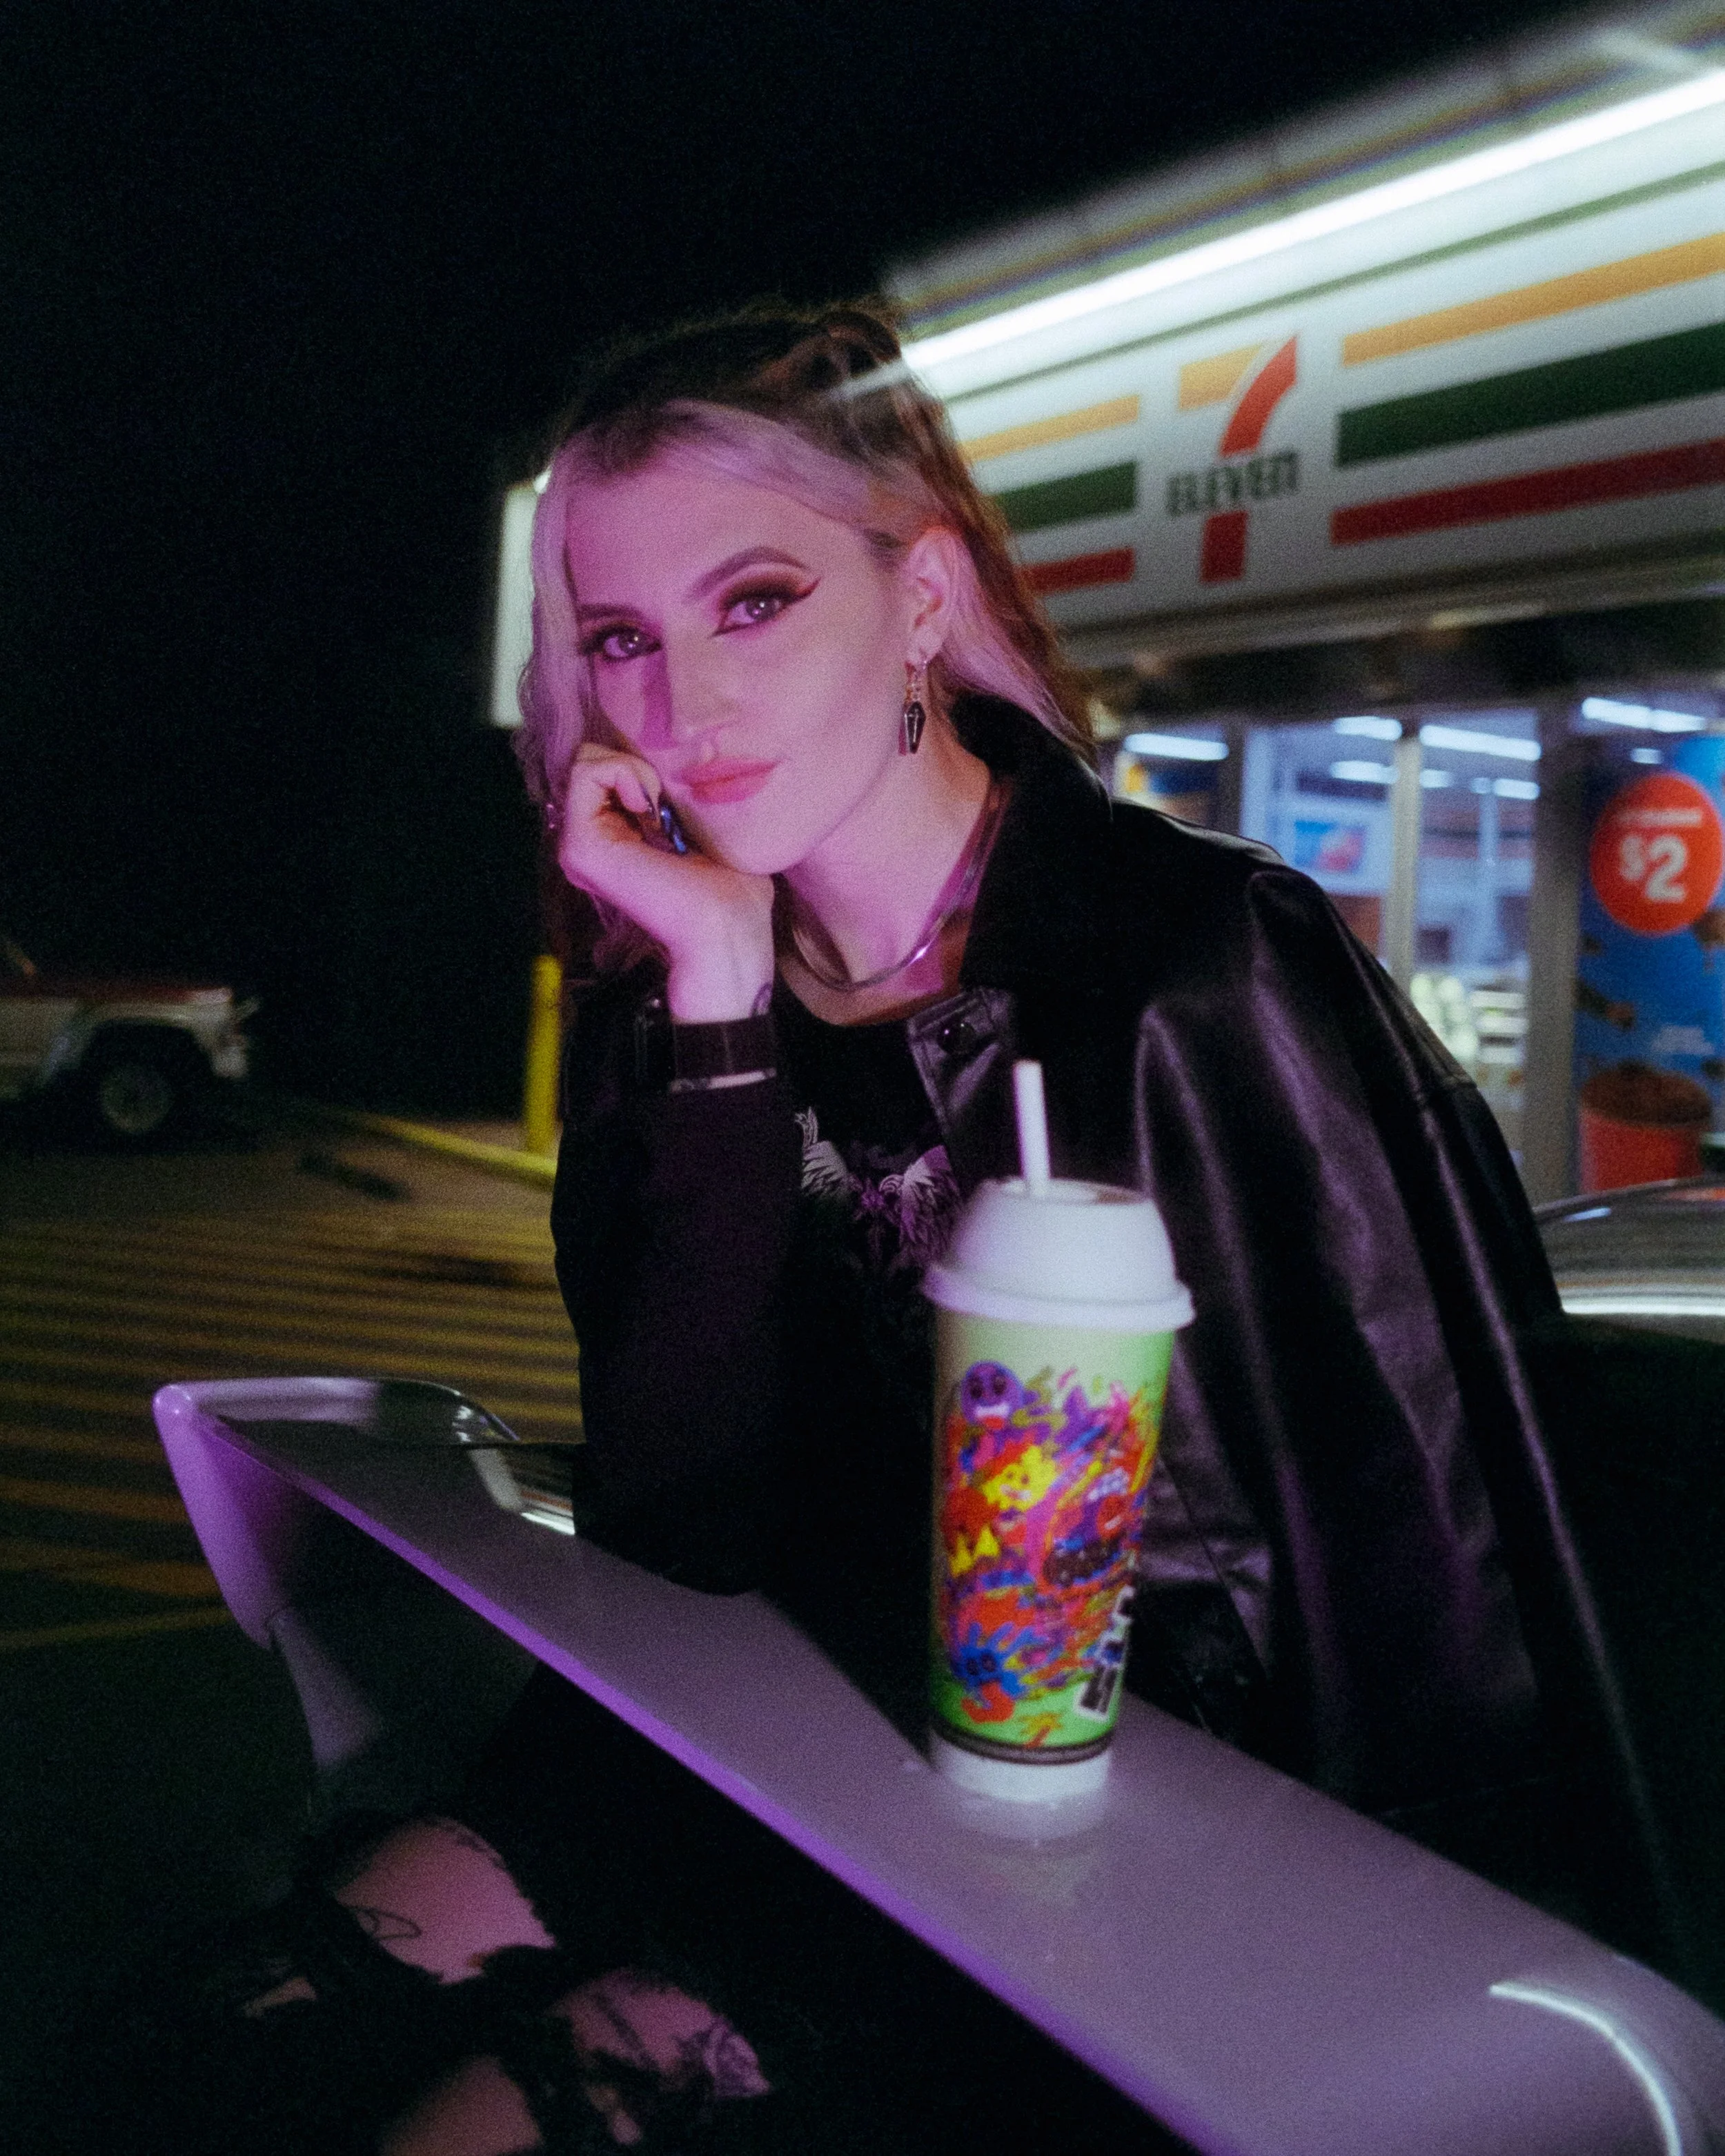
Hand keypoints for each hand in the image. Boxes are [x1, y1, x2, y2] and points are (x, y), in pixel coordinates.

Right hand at [555, 745, 774, 1020]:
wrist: (727, 925)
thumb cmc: (731, 886)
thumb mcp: (704, 825)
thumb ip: (678, 798)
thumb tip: (677, 762)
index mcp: (615, 839)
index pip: (604, 770)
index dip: (638, 764)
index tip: (672, 797)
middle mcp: (591, 841)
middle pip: (588, 762)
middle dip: (630, 761)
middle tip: (664, 800)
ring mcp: (579, 845)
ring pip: (583, 763)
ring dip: (630, 766)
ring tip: (658, 805)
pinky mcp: (579, 844)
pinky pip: (584, 773)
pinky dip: (622, 771)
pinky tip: (649, 807)